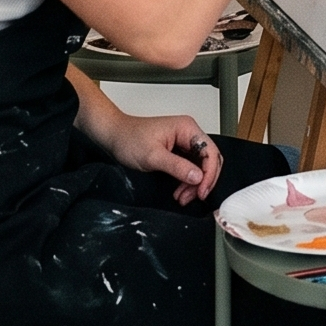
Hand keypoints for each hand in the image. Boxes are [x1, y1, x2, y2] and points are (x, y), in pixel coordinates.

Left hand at [94, 109, 221, 205]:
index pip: (210, 152)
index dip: (209, 174)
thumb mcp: (153, 156)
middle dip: (203, 180)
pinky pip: (190, 167)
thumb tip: (198, 177)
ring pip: (200, 165)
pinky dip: (187, 181)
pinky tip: (180, 191)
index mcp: (187, 128)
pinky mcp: (177, 150)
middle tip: (194, 196)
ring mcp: (183, 142)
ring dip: (194, 183)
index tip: (201, 191)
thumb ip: (177, 167)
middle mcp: (188, 133)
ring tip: (182, 197)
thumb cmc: (130, 139)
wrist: (115, 136)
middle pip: (209, 159)